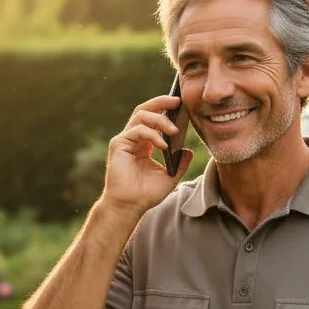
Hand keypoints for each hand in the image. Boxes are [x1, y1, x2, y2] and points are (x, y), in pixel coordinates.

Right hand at [100, 95, 193, 217]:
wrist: (129, 207)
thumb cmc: (145, 194)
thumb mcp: (170, 177)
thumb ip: (180, 163)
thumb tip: (189, 151)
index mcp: (144, 143)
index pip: (153, 118)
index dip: (165, 108)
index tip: (181, 104)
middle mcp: (133, 138)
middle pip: (145, 110)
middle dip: (161, 102)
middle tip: (177, 101)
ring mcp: (124, 140)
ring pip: (141, 116)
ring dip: (160, 120)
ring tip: (174, 130)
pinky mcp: (118, 145)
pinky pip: (137, 131)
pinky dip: (152, 135)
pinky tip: (164, 145)